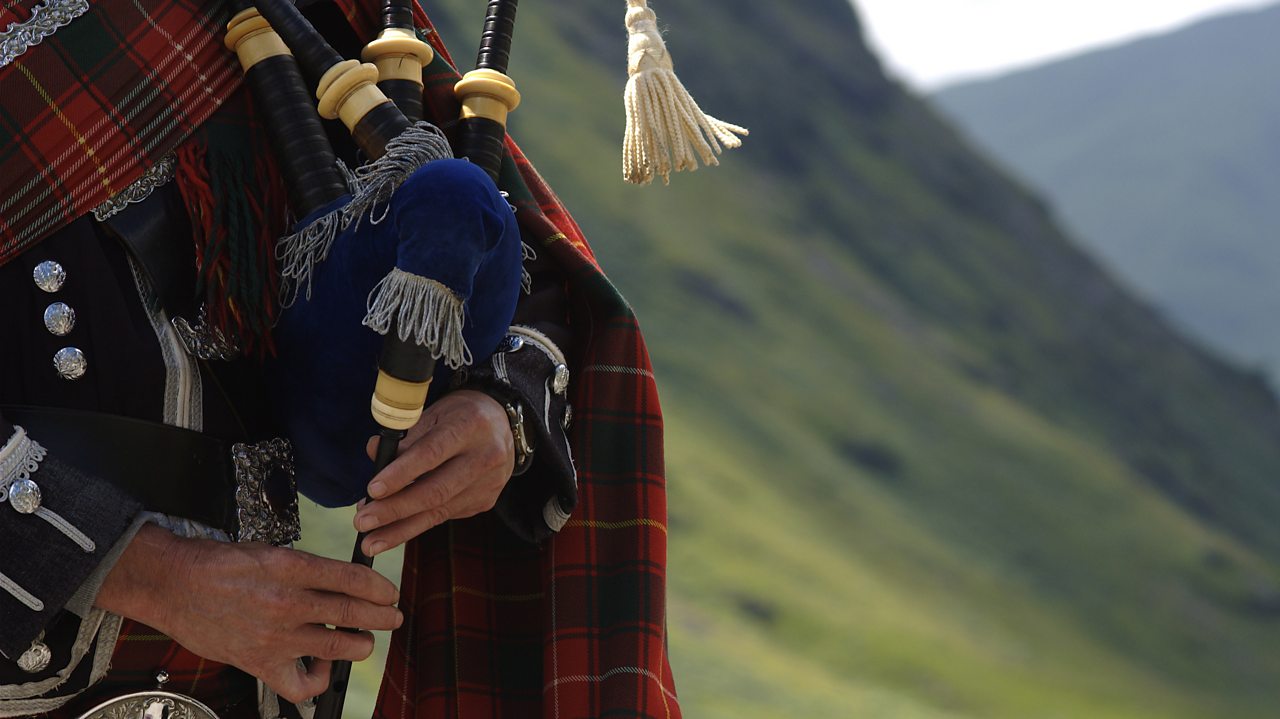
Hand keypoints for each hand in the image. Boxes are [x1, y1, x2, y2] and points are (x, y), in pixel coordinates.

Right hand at [96, 525, 402, 702]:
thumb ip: (307, 569)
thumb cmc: (219, 566)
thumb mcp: (270, 551)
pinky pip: (303, 685)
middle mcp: (288, 602)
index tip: (389, 593)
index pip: (353, 579)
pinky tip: (321, 666)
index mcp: (291, 567)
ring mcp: (275, 637)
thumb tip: (343, 583)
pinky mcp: (260, 663)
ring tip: (364, 641)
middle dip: (382, 617)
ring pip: (340, 649)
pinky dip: (319, 679)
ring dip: (362, 645)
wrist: (173, 585)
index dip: (379, 588)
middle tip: (392, 617)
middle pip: (354, 614)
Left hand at [355, 389, 513, 556]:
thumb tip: (372, 452)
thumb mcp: (434, 414)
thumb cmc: (459, 416)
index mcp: (470, 426)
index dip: (401, 474)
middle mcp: (485, 456)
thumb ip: (405, 435)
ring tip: (371, 541)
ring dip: (401, 528)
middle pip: (436, 491)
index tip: (373, 490)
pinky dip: (417, 524)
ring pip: (439, 511)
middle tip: (362, 522)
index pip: (432, 454)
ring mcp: (488, 483)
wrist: (503, 425)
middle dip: (395, 510)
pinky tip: (393, 531)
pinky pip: (446, 515)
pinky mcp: (485, 501)